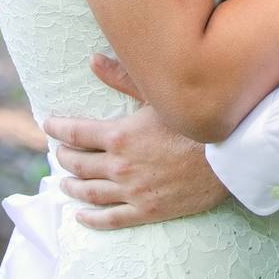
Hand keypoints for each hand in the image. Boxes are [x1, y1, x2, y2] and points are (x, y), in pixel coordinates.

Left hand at [41, 54, 230, 229]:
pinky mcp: (146, 210)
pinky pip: (110, 218)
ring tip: (64, 183)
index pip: (75, 132)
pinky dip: (91, 218)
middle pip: (78, 164)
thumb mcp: (158, 95)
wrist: (230, 156)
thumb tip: (92, 60)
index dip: (57, 128)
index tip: (48, 124)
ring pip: (89, 192)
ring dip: (71, 186)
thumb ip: (122, 78)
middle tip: (59, 152)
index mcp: (119, 135)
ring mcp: (132, 191)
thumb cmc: (196, 121)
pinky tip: (81, 215)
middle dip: (64, 157)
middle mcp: (119, 166)